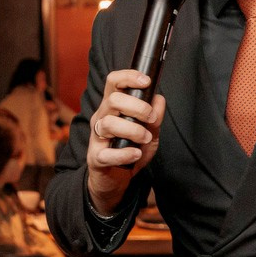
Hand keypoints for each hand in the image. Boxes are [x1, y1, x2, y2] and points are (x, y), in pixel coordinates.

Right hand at [86, 70, 166, 212]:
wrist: (117, 179)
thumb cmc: (131, 150)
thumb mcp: (150, 132)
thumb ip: (155, 117)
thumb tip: (159, 99)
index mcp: (112, 107)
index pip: (113, 82)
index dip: (128, 77)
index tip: (146, 81)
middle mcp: (102, 118)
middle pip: (113, 100)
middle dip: (138, 107)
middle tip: (151, 119)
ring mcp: (97, 137)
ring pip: (109, 124)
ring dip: (134, 131)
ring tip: (146, 139)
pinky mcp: (96, 158)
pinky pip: (108, 154)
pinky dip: (125, 154)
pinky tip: (136, 154)